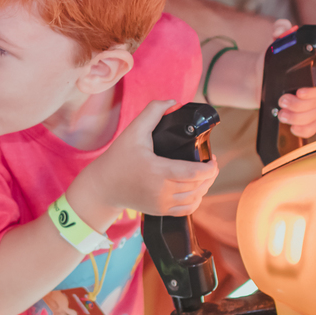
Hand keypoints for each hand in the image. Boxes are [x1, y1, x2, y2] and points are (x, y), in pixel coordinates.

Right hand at [75, 99, 219, 217]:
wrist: (103, 186)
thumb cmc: (118, 158)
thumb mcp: (133, 131)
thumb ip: (153, 112)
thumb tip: (174, 102)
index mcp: (157, 171)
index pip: (194, 173)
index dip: (209, 168)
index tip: (212, 158)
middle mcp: (161, 191)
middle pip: (198, 186)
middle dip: (210, 174)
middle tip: (210, 163)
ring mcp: (161, 204)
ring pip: (195, 198)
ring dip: (205, 186)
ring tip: (205, 174)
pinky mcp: (160, 211)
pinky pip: (187, 210)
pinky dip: (196, 200)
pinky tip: (196, 190)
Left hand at [252, 20, 315, 138]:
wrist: (259, 79)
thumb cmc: (273, 61)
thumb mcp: (276, 45)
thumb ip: (281, 31)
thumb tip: (281, 28)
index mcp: (314, 74)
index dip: (315, 91)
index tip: (299, 91)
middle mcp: (315, 92)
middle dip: (300, 106)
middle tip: (281, 101)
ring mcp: (310, 106)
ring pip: (314, 116)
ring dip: (298, 118)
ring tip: (280, 114)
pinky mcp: (302, 117)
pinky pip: (312, 128)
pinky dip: (304, 131)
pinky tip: (293, 128)